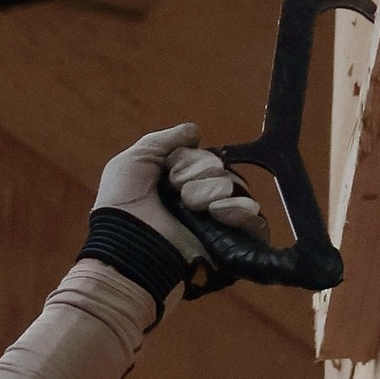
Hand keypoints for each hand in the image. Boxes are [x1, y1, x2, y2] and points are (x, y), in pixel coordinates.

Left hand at [78, 125, 262, 310]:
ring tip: (195, 207)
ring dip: (215, 192)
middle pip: (223, 172)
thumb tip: (194, 131)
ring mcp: (216, 224)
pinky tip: (218, 212)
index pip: (206, 159)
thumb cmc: (123, 205)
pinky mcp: (230, 247)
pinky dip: (241, 211)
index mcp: (180, 184)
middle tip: (181, 195)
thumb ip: (163, 141)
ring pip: (238, 191)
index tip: (172, 174)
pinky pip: (257, 223)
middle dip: (202, 176)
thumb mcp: (134, 161)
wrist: (128, 245)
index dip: (192, 161)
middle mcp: (200, 202)